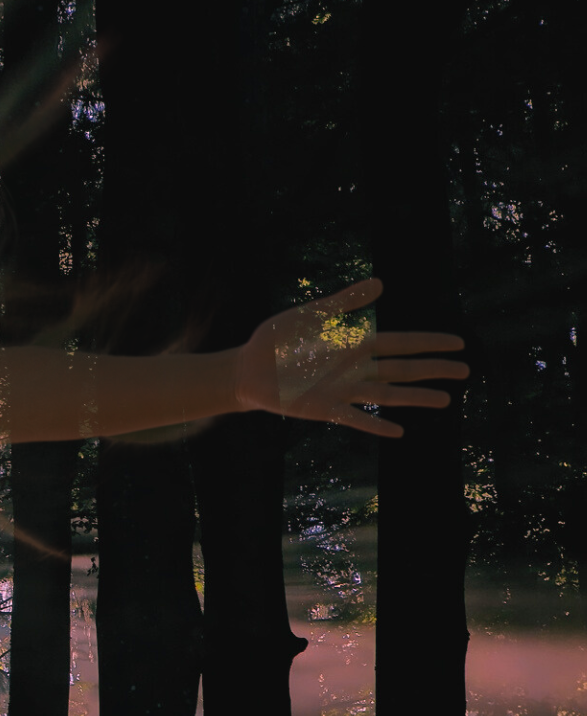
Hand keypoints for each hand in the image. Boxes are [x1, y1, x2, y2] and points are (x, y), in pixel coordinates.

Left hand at [234, 278, 467, 435]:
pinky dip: (375, 424)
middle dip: (434, 369)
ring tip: (445, 400)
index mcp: (355, 342)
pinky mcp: (324, 408)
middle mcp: (355, 367)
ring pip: (387, 393)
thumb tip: (380, 283)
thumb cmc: (280, 338)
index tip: (458, 342)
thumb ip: (345, 302)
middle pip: (402, 368)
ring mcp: (342, 389)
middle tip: (466, 370)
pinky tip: (398, 432)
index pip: (401, 341)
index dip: (429, 342)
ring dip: (415, 397)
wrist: (249, 367)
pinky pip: (354, 418)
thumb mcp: (312, 315)